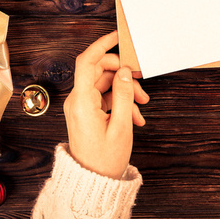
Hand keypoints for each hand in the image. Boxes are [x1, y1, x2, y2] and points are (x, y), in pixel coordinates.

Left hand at [63, 31, 149, 178]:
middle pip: (99, 71)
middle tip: (141, 82)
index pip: (87, 61)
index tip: (117, 37)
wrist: (93, 181)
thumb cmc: (105, 159)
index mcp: (82, 101)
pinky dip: (120, 102)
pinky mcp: (86, 113)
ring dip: (125, 91)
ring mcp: (80, 107)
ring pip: (105, 85)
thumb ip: (125, 95)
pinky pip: (104, 98)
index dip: (102, 45)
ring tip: (142, 106)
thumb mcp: (121, 126)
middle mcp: (77, 101)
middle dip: (123, 74)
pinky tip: (134, 116)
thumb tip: (126, 72)